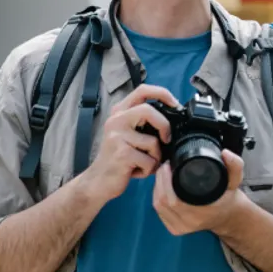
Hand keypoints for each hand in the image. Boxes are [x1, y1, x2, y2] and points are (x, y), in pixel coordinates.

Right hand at [81, 84, 178, 203]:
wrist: (98, 181)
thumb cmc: (118, 158)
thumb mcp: (128, 134)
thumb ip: (144, 122)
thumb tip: (173, 117)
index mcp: (120, 112)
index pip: (142, 90)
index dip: (162, 93)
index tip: (175, 104)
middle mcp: (116, 120)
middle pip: (148, 110)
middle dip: (164, 126)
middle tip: (166, 139)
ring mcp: (117, 137)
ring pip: (153, 141)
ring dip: (155, 157)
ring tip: (144, 163)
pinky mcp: (121, 154)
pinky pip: (149, 160)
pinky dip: (149, 169)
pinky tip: (137, 171)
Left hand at [153, 149, 246, 235]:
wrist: (228, 216)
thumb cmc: (228, 197)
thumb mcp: (235, 180)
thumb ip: (235, 165)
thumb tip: (225, 153)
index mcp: (203, 213)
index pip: (175, 200)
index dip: (166, 180)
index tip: (169, 164)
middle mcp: (190, 222)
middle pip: (162, 201)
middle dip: (159, 180)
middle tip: (165, 166)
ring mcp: (181, 228)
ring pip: (158, 205)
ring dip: (157, 187)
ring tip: (163, 173)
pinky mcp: (174, 229)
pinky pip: (158, 211)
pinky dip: (156, 197)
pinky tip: (161, 187)